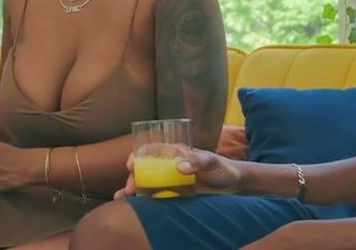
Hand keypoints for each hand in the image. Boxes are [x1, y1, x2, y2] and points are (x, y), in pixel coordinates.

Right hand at [113, 147, 242, 199]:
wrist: (233, 185)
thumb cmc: (222, 167)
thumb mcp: (211, 161)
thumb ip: (197, 161)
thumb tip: (178, 166)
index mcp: (176, 152)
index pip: (153, 150)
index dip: (139, 154)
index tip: (131, 163)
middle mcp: (169, 165)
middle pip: (146, 168)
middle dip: (134, 176)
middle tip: (130, 187)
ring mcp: (170, 180)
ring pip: (147, 182)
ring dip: (133, 188)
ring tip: (122, 197)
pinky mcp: (174, 194)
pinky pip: (156, 196)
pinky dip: (143, 199)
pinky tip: (131, 204)